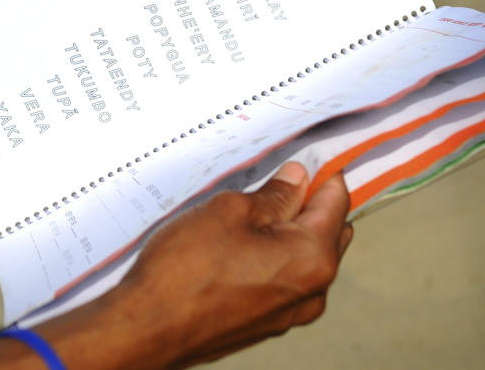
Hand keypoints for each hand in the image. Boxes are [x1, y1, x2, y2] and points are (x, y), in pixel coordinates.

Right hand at [37, 163, 352, 369]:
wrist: (147, 329)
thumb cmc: (185, 271)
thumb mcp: (230, 211)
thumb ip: (274, 194)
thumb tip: (297, 179)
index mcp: (312, 258)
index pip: (337, 201)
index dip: (322, 173)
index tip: (303, 157)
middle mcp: (311, 291)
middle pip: (329, 231)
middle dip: (307, 203)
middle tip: (271, 181)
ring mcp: (289, 313)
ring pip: (305, 258)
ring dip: (288, 233)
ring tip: (247, 214)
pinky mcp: (266, 324)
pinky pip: (284, 281)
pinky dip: (272, 258)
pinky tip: (237, 246)